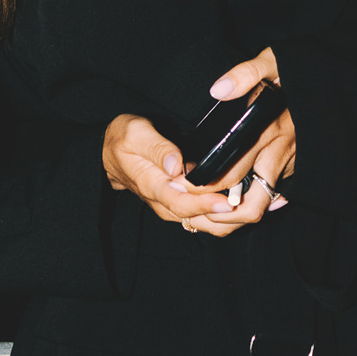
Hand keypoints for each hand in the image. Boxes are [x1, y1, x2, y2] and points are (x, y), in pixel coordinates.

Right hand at [102, 46, 294, 237]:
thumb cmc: (123, 140)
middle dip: (219, 214)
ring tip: (247, 208)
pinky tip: (237, 206)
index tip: (225, 201)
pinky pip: (198, 214)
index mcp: (153, 185)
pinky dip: (217, 214)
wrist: (109, 153)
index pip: (180, 202)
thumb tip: (176, 165)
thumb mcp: (135, 134)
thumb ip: (156, 148)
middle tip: (244, 206)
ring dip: (221, 218)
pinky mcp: (177, 201)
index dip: (204, 204)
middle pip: (193, 216)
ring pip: (198, 220)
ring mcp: (170, 204)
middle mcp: (163, 200)